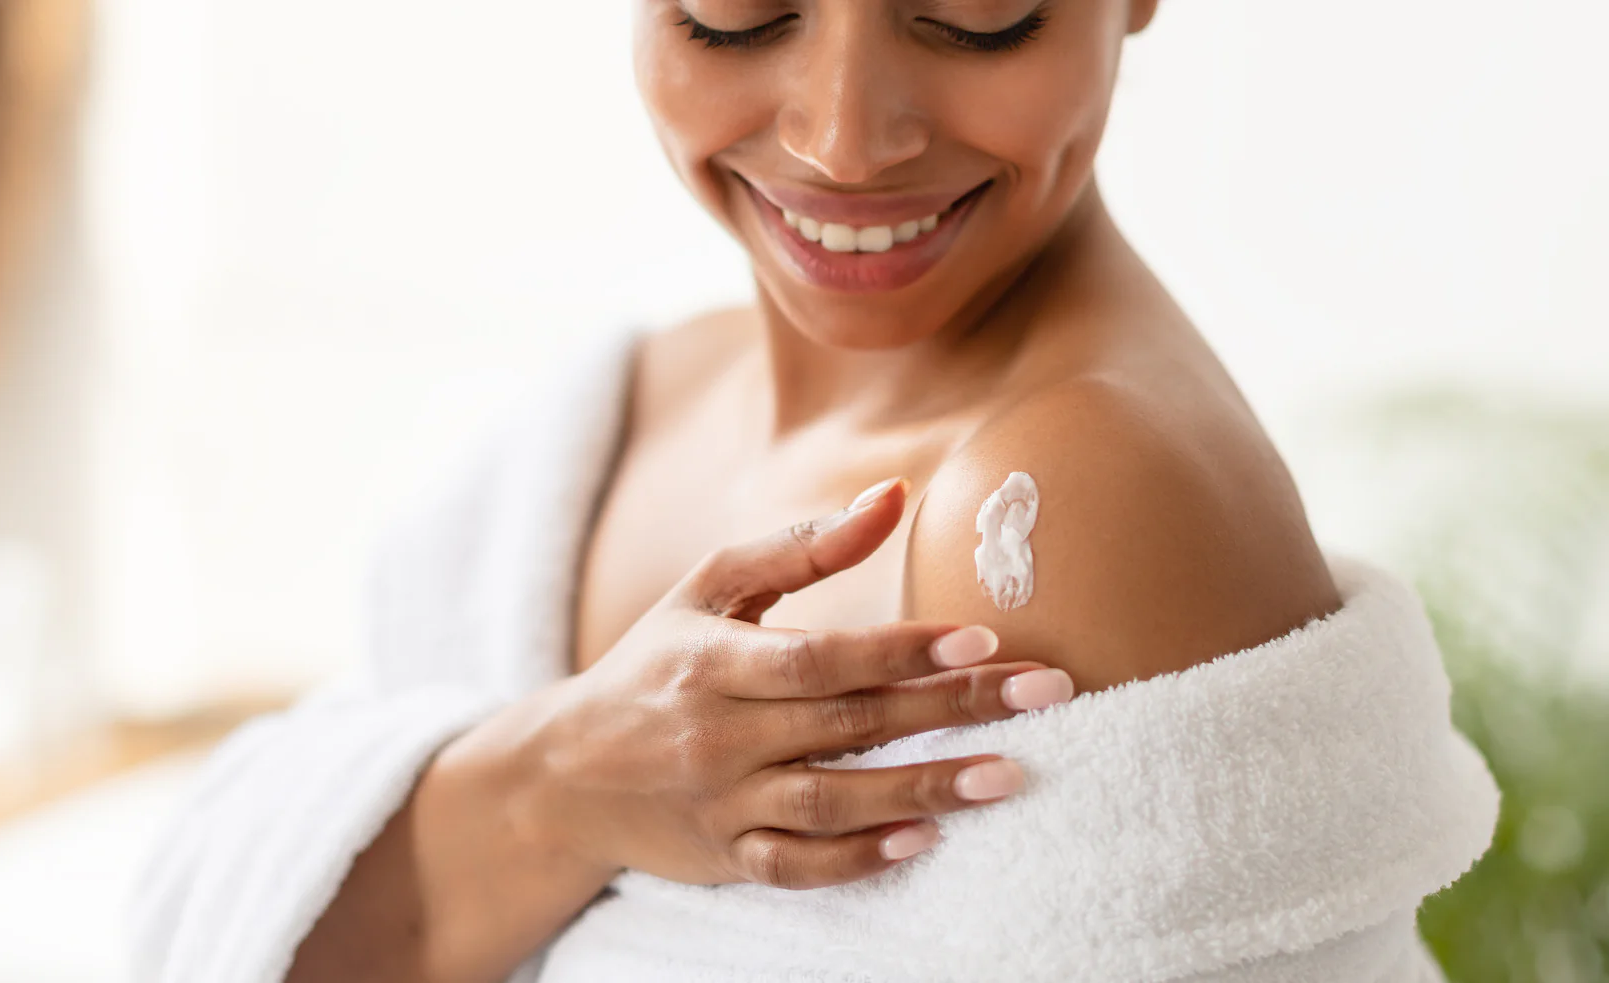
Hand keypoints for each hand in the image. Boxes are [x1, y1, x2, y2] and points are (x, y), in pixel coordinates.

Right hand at [505, 476, 1073, 890]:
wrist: (565, 774)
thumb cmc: (653, 664)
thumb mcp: (707, 590)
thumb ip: (800, 549)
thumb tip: (894, 495)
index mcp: (714, 663)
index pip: (820, 656)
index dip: (900, 648)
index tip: (980, 638)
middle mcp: (719, 736)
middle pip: (848, 722)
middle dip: (950, 708)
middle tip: (1043, 693)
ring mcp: (723, 803)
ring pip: (832, 800)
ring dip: (922, 789)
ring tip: (1007, 776)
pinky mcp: (728, 857)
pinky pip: (798, 865)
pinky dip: (857, 859)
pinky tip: (922, 841)